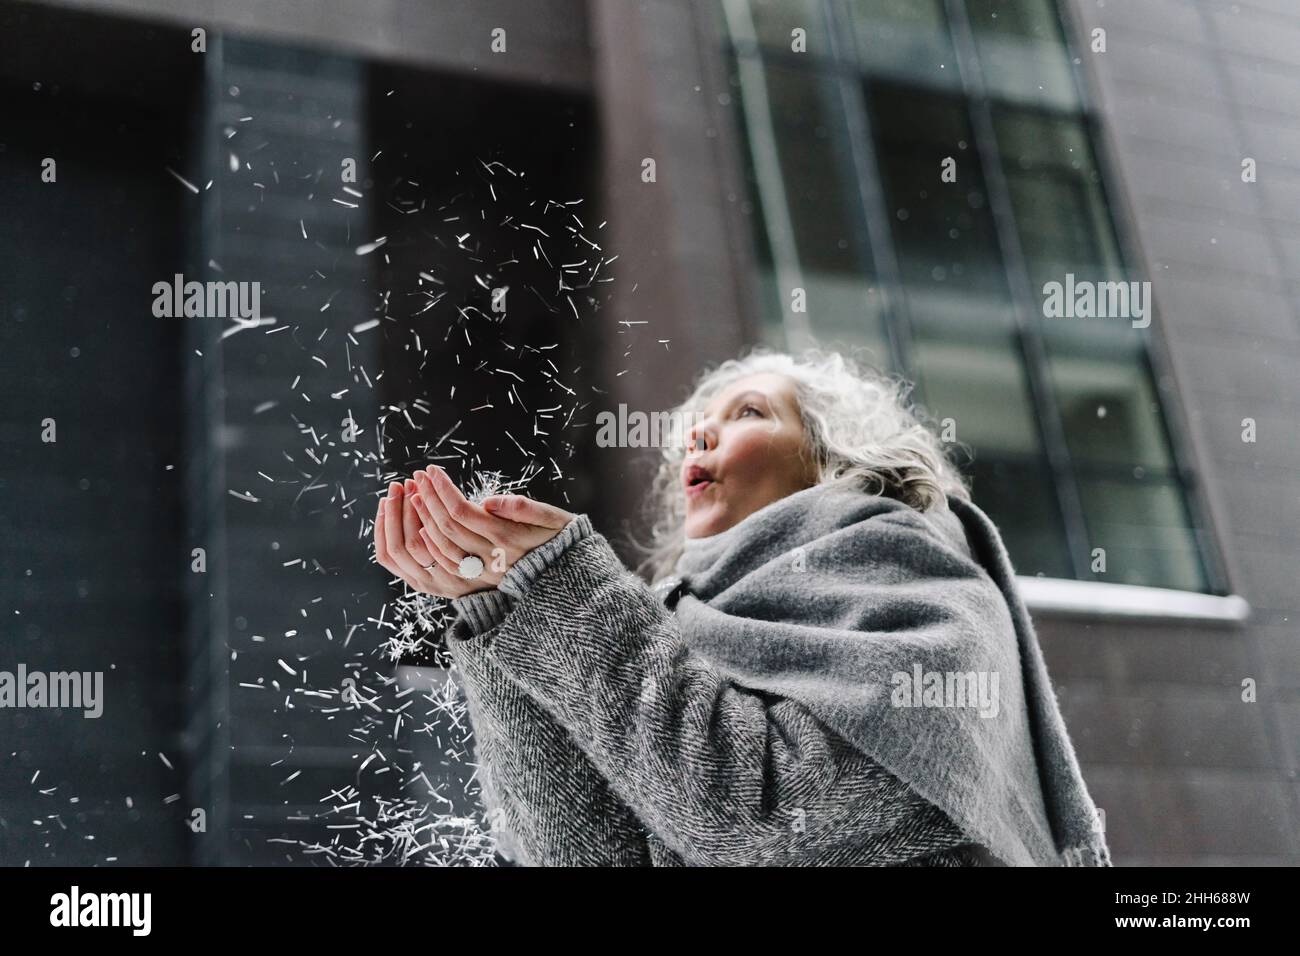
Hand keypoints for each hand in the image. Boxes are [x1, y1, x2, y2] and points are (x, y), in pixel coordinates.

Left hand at [373, 468, 574, 599]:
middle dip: (428, 499)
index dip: (442, 489)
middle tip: (418, 477)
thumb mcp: (552, 518)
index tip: (432, 470)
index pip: (462, 511)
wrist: (566, 577)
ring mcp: (483, 572)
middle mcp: (491, 557)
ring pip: (441, 547)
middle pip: (448, 527)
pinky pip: (445, 565)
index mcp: (508, 537)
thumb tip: (490, 501)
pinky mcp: (478, 582)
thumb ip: (523, 508)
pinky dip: (429, 545)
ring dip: (423, 520)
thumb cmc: (559, 538)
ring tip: (414, 496)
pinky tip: (421, 527)